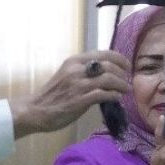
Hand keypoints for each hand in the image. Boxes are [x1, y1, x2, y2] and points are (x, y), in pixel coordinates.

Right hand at [9, 51, 128, 137]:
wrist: (36, 110)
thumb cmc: (52, 94)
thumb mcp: (67, 74)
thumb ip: (83, 71)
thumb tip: (104, 73)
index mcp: (74, 61)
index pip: (103, 53)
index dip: (119, 58)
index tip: (127, 65)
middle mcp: (77, 69)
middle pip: (109, 65)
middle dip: (123, 73)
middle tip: (127, 80)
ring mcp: (78, 85)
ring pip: (109, 79)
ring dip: (122, 84)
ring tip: (126, 90)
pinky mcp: (80, 100)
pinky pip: (103, 94)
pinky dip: (114, 95)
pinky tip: (117, 98)